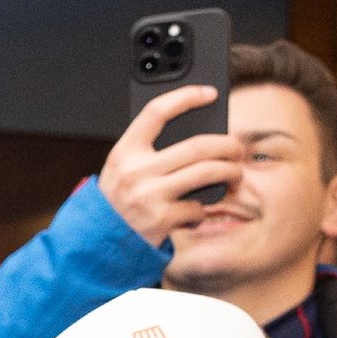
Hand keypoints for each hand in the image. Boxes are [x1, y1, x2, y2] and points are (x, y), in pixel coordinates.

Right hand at [99, 85, 247, 247]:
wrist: (99, 243)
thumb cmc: (117, 203)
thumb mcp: (122, 170)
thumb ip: (148, 152)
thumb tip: (198, 137)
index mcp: (124, 152)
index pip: (157, 112)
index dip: (186, 97)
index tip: (209, 94)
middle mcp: (136, 171)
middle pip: (197, 145)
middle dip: (228, 145)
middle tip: (237, 149)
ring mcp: (149, 196)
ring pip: (207, 172)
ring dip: (231, 172)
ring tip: (235, 175)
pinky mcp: (161, 220)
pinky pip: (198, 207)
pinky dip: (202, 210)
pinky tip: (195, 212)